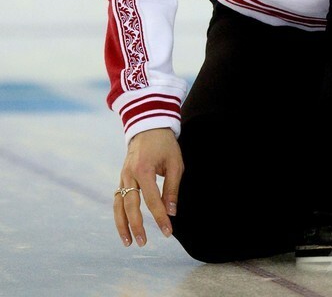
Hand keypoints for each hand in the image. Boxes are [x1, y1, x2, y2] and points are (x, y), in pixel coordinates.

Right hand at [113, 128, 183, 247]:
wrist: (148, 127)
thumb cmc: (165, 145)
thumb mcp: (175, 163)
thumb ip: (172, 188)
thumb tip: (171, 212)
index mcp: (144, 169)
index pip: (152, 200)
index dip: (160, 217)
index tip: (168, 232)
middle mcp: (129, 174)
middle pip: (130, 205)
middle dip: (137, 225)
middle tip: (144, 243)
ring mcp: (123, 177)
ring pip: (118, 205)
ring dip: (122, 225)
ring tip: (128, 242)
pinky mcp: (122, 179)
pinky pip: (117, 199)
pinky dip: (119, 214)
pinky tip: (124, 227)